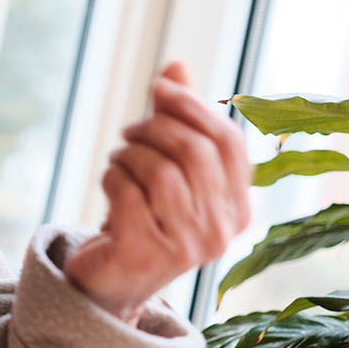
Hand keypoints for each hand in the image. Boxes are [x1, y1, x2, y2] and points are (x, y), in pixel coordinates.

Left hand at [64, 61, 251, 321]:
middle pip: (195, 152)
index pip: (229, 143)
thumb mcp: (166, 169)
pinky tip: (110, 182)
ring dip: (129, 154)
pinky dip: (112, 178)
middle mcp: (221, 230)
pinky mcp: (146, 255)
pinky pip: (127, 194)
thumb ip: (176, 120)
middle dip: (155, 128)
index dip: (193, 106)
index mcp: (238, 207)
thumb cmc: (143, 218)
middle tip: (130, 131)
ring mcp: (186, 247)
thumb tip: (177, 64)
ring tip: (118, 160)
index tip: (159, 86)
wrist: (111, 282)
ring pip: (160, 171)